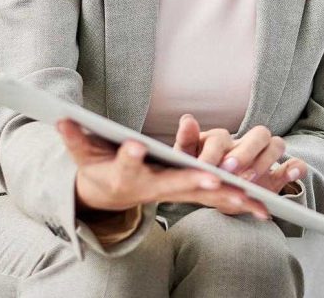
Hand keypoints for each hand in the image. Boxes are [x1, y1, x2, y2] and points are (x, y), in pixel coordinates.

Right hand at [59, 120, 259, 218]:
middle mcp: (153, 186)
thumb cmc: (99, 168)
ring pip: (202, 195)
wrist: (108, 196)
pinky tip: (263, 207)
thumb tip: (60, 117)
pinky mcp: (188, 193)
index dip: (129, 156)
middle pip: (174, 184)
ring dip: (226, 197)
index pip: (127, 164)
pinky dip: (237, 203)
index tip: (134, 147)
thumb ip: (76, 136)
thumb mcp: (84, 152)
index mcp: (126, 174)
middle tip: (212, 179)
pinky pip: (215, 200)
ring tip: (252, 199)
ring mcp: (173, 191)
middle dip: (193, 181)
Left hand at [173, 115, 307, 215]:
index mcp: (222, 140)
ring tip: (248, 181)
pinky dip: (295, 168)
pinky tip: (292, 174)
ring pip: (276, 145)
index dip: (215, 151)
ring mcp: (264, 158)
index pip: (222, 137)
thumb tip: (187, 118)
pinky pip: (295, 165)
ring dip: (265, 160)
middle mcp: (246, 144)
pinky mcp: (277, 175)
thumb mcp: (187, 162)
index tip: (206, 168)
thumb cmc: (199, 174)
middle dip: (245, 152)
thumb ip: (186, 141)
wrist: (215, 196)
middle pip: (257, 134)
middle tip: (230, 171)